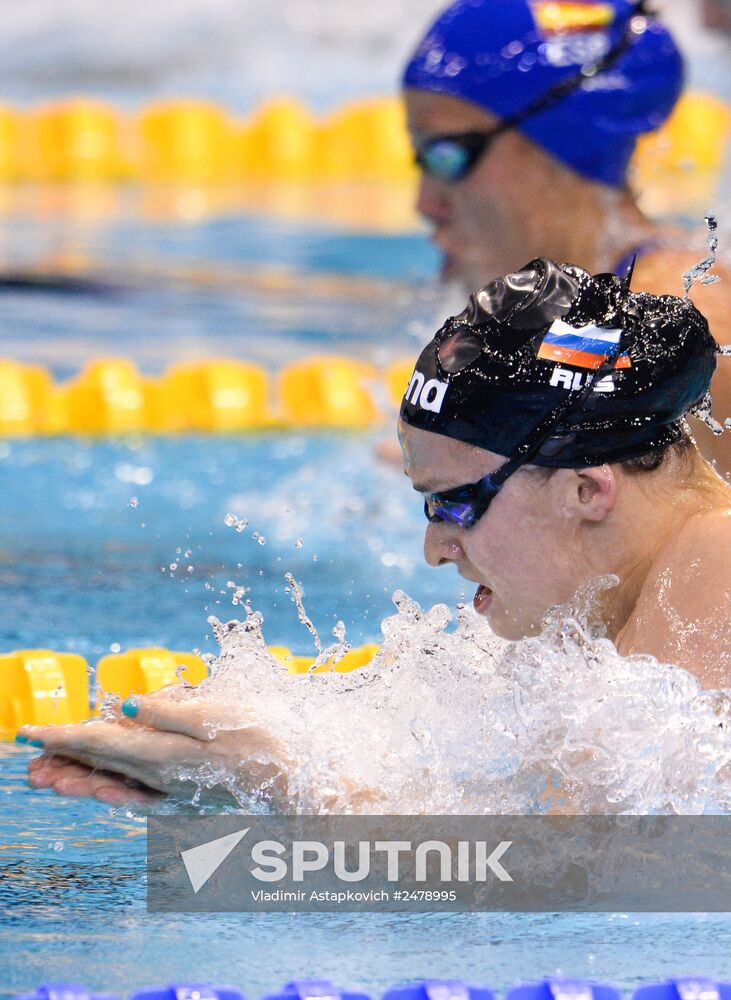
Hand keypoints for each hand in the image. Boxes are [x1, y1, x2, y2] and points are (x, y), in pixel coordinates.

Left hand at [20, 689, 291, 808]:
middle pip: (102, 766)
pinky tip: (105, 795)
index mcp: (165, 752)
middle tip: (27, 761)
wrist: (297, 782)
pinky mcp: (189, 795)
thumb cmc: (263, 740)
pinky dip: (116, 794)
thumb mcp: (216, 715)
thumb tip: (124, 709)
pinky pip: (141, 797)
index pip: (101, 743)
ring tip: (49, 780)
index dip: (63, 736)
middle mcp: (162, 776)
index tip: (28, 733)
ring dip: (80, 778)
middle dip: (63, 760)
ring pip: (116, 781)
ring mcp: (174, 789)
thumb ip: (169, 712)